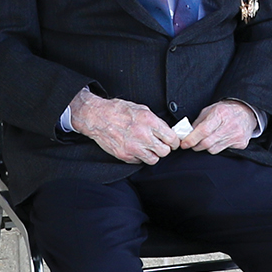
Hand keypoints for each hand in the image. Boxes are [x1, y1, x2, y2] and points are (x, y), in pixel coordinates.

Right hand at [68, 90, 184, 165]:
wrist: (98, 117)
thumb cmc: (118, 110)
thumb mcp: (141, 109)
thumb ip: (155, 121)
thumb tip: (166, 130)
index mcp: (149, 121)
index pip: (171, 138)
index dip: (174, 141)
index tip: (173, 142)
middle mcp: (143, 135)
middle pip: (165, 151)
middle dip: (164, 148)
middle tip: (160, 145)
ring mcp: (134, 147)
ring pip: (153, 159)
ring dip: (153, 154)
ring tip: (148, 148)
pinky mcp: (125, 155)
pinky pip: (139, 162)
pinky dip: (140, 157)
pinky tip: (136, 149)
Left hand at [176, 100, 261, 154]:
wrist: (246, 113)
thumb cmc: (226, 111)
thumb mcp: (210, 110)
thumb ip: (198, 122)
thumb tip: (187, 134)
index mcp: (220, 114)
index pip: (203, 130)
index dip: (192, 139)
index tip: (184, 144)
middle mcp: (230, 125)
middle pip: (207, 143)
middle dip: (196, 146)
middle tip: (192, 144)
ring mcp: (236, 135)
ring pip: (214, 149)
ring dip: (207, 147)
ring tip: (208, 139)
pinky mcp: (241, 144)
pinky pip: (224, 151)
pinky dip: (218, 147)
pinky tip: (220, 139)